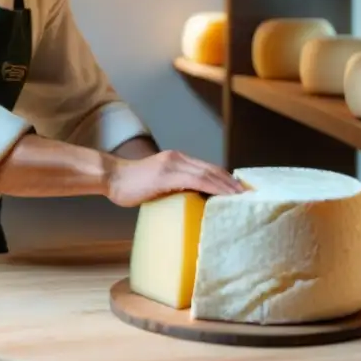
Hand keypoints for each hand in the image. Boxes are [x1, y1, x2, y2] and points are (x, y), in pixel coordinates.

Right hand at [105, 149, 244, 206]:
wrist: (112, 178)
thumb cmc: (130, 186)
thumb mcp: (157, 184)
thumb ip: (173, 187)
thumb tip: (190, 202)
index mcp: (176, 160)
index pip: (207, 168)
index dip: (226, 179)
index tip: (240, 191)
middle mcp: (177, 158)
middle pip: (212, 169)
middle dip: (232, 182)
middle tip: (248, 196)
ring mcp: (172, 165)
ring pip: (208, 173)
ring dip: (227, 185)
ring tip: (241, 197)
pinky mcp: (167, 174)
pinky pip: (197, 179)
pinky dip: (213, 187)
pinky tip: (223, 196)